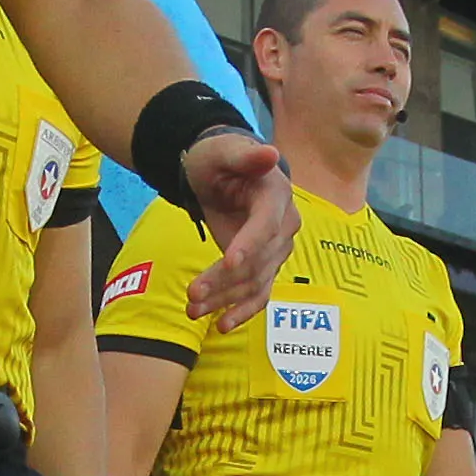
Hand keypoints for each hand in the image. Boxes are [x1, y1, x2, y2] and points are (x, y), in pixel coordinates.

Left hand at [177, 128, 296, 330]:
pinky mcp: (265, 265)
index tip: (230, 262)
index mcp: (276, 195)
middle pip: (257, 260)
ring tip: (192, 310)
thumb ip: (244, 156)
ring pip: (254, 282)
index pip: (266, 225)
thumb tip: (270, 153)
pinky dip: (242, 311)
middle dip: (224, 279)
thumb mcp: (223, 151)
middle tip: (192, 294)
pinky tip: (221, 325)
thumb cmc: (218, 158)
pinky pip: (258, 293)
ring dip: (225, 300)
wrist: (220, 174)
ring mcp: (277, 249)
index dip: (250, 244)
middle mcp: (284, 225)